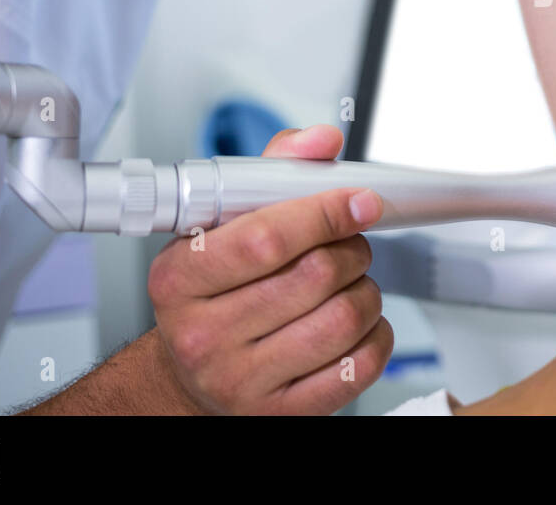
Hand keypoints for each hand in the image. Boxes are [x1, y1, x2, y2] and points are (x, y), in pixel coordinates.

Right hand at [147, 124, 392, 414]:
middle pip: (314, 277)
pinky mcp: (281, 413)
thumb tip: (322, 141)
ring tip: (350, 282)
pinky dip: (374, 335)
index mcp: (180, 278)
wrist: (190, 373)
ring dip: (365, 290)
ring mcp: (241, 380)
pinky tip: (357, 323)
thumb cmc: (212, 291)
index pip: (267, 238)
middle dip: (350, 249)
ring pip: (343, 320)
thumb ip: (274, 171)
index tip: (358, 201)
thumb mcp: (221, 224)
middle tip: (349, 242)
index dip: (325, 213)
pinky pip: (357, 366)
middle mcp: (203, 335)